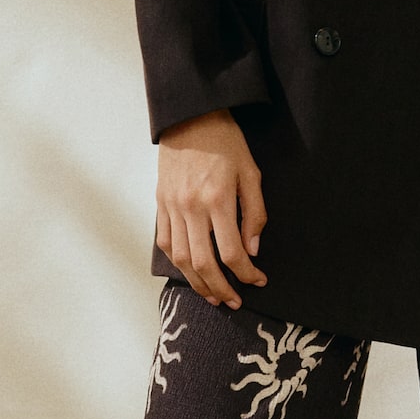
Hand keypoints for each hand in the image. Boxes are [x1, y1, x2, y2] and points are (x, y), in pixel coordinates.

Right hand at [155, 110, 267, 308]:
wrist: (190, 117)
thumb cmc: (226, 142)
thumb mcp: (251, 174)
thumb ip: (254, 213)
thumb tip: (252, 249)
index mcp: (217, 199)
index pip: (232, 252)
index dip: (246, 273)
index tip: (258, 280)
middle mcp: (191, 207)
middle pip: (204, 264)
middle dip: (221, 288)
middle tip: (235, 301)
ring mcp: (172, 207)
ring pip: (181, 259)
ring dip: (198, 283)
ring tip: (213, 296)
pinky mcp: (161, 204)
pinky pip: (166, 242)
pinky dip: (178, 263)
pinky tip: (191, 271)